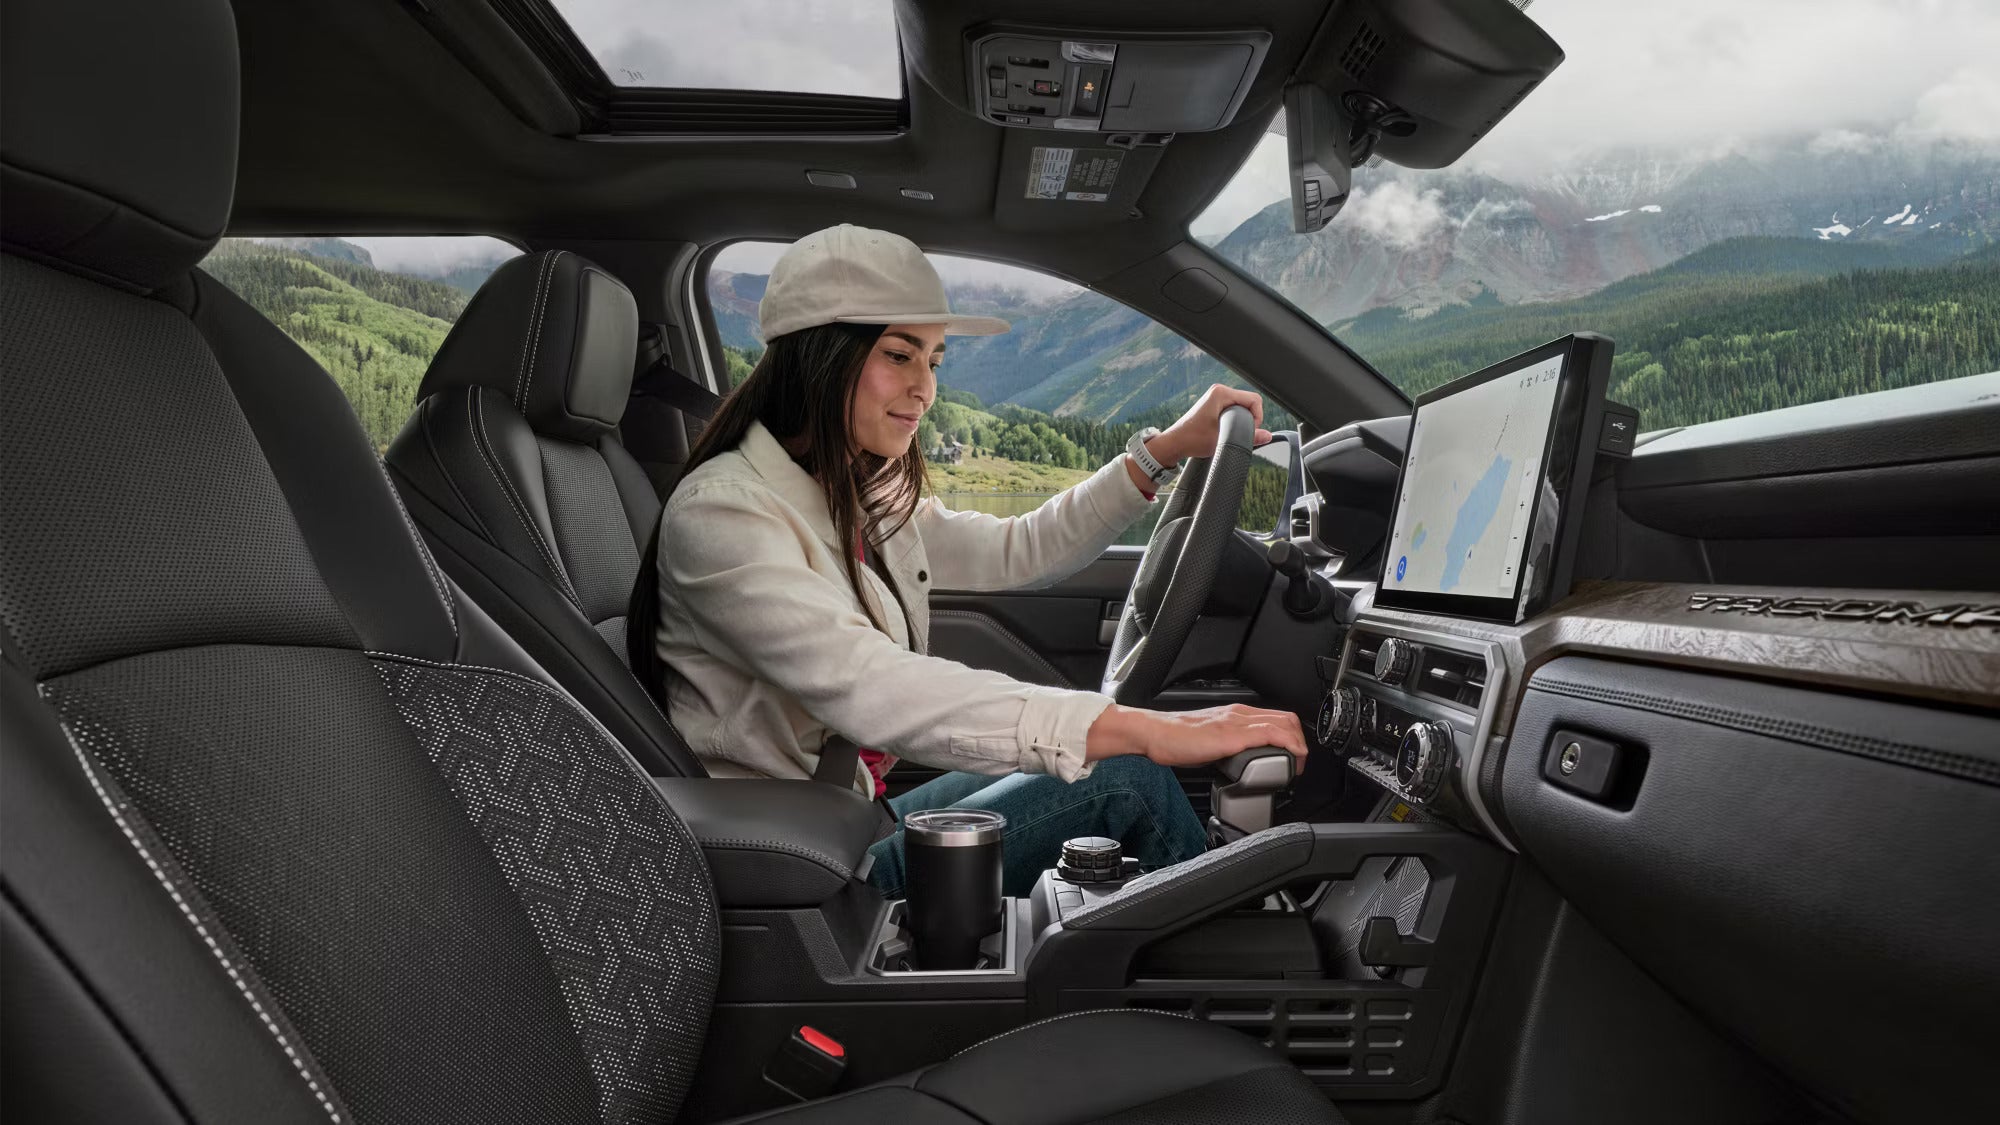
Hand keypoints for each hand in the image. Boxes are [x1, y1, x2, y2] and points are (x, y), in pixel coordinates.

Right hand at [1086, 703, 1308, 767]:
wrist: (1154, 734)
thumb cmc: (1175, 739)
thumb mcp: (1210, 741)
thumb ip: (1228, 748)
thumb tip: (1240, 764)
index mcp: (1235, 714)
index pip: (1277, 717)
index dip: (1292, 736)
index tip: (1293, 756)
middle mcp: (1239, 714)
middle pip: (1287, 719)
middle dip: (1300, 742)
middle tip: (1298, 764)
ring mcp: (1237, 723)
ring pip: (1284, 725)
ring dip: (1298, 746)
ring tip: (1296, 766)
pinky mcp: (1232, 735)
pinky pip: (1271, 734)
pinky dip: (1288, 746)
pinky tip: (1289, 760)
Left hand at [1151, 384, 1273, 464]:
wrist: (1174, 443)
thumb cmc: (1192, 439)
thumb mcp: (1224, 439)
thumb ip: (1250, 438)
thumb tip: (1267, 436)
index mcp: (1221, 393)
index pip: (1254, 399)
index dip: (1257, 417)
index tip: (1250, 431)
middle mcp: (1219, 392)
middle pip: (1249, 403)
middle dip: (1249, 420)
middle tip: (1240, 434)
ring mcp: (1215, 397)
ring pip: (1242, 407)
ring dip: (1242, 421)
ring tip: (1231, 433)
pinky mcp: (1213, 405)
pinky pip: (1234, 410)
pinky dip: (1235, 420)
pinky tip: (1227, 431)